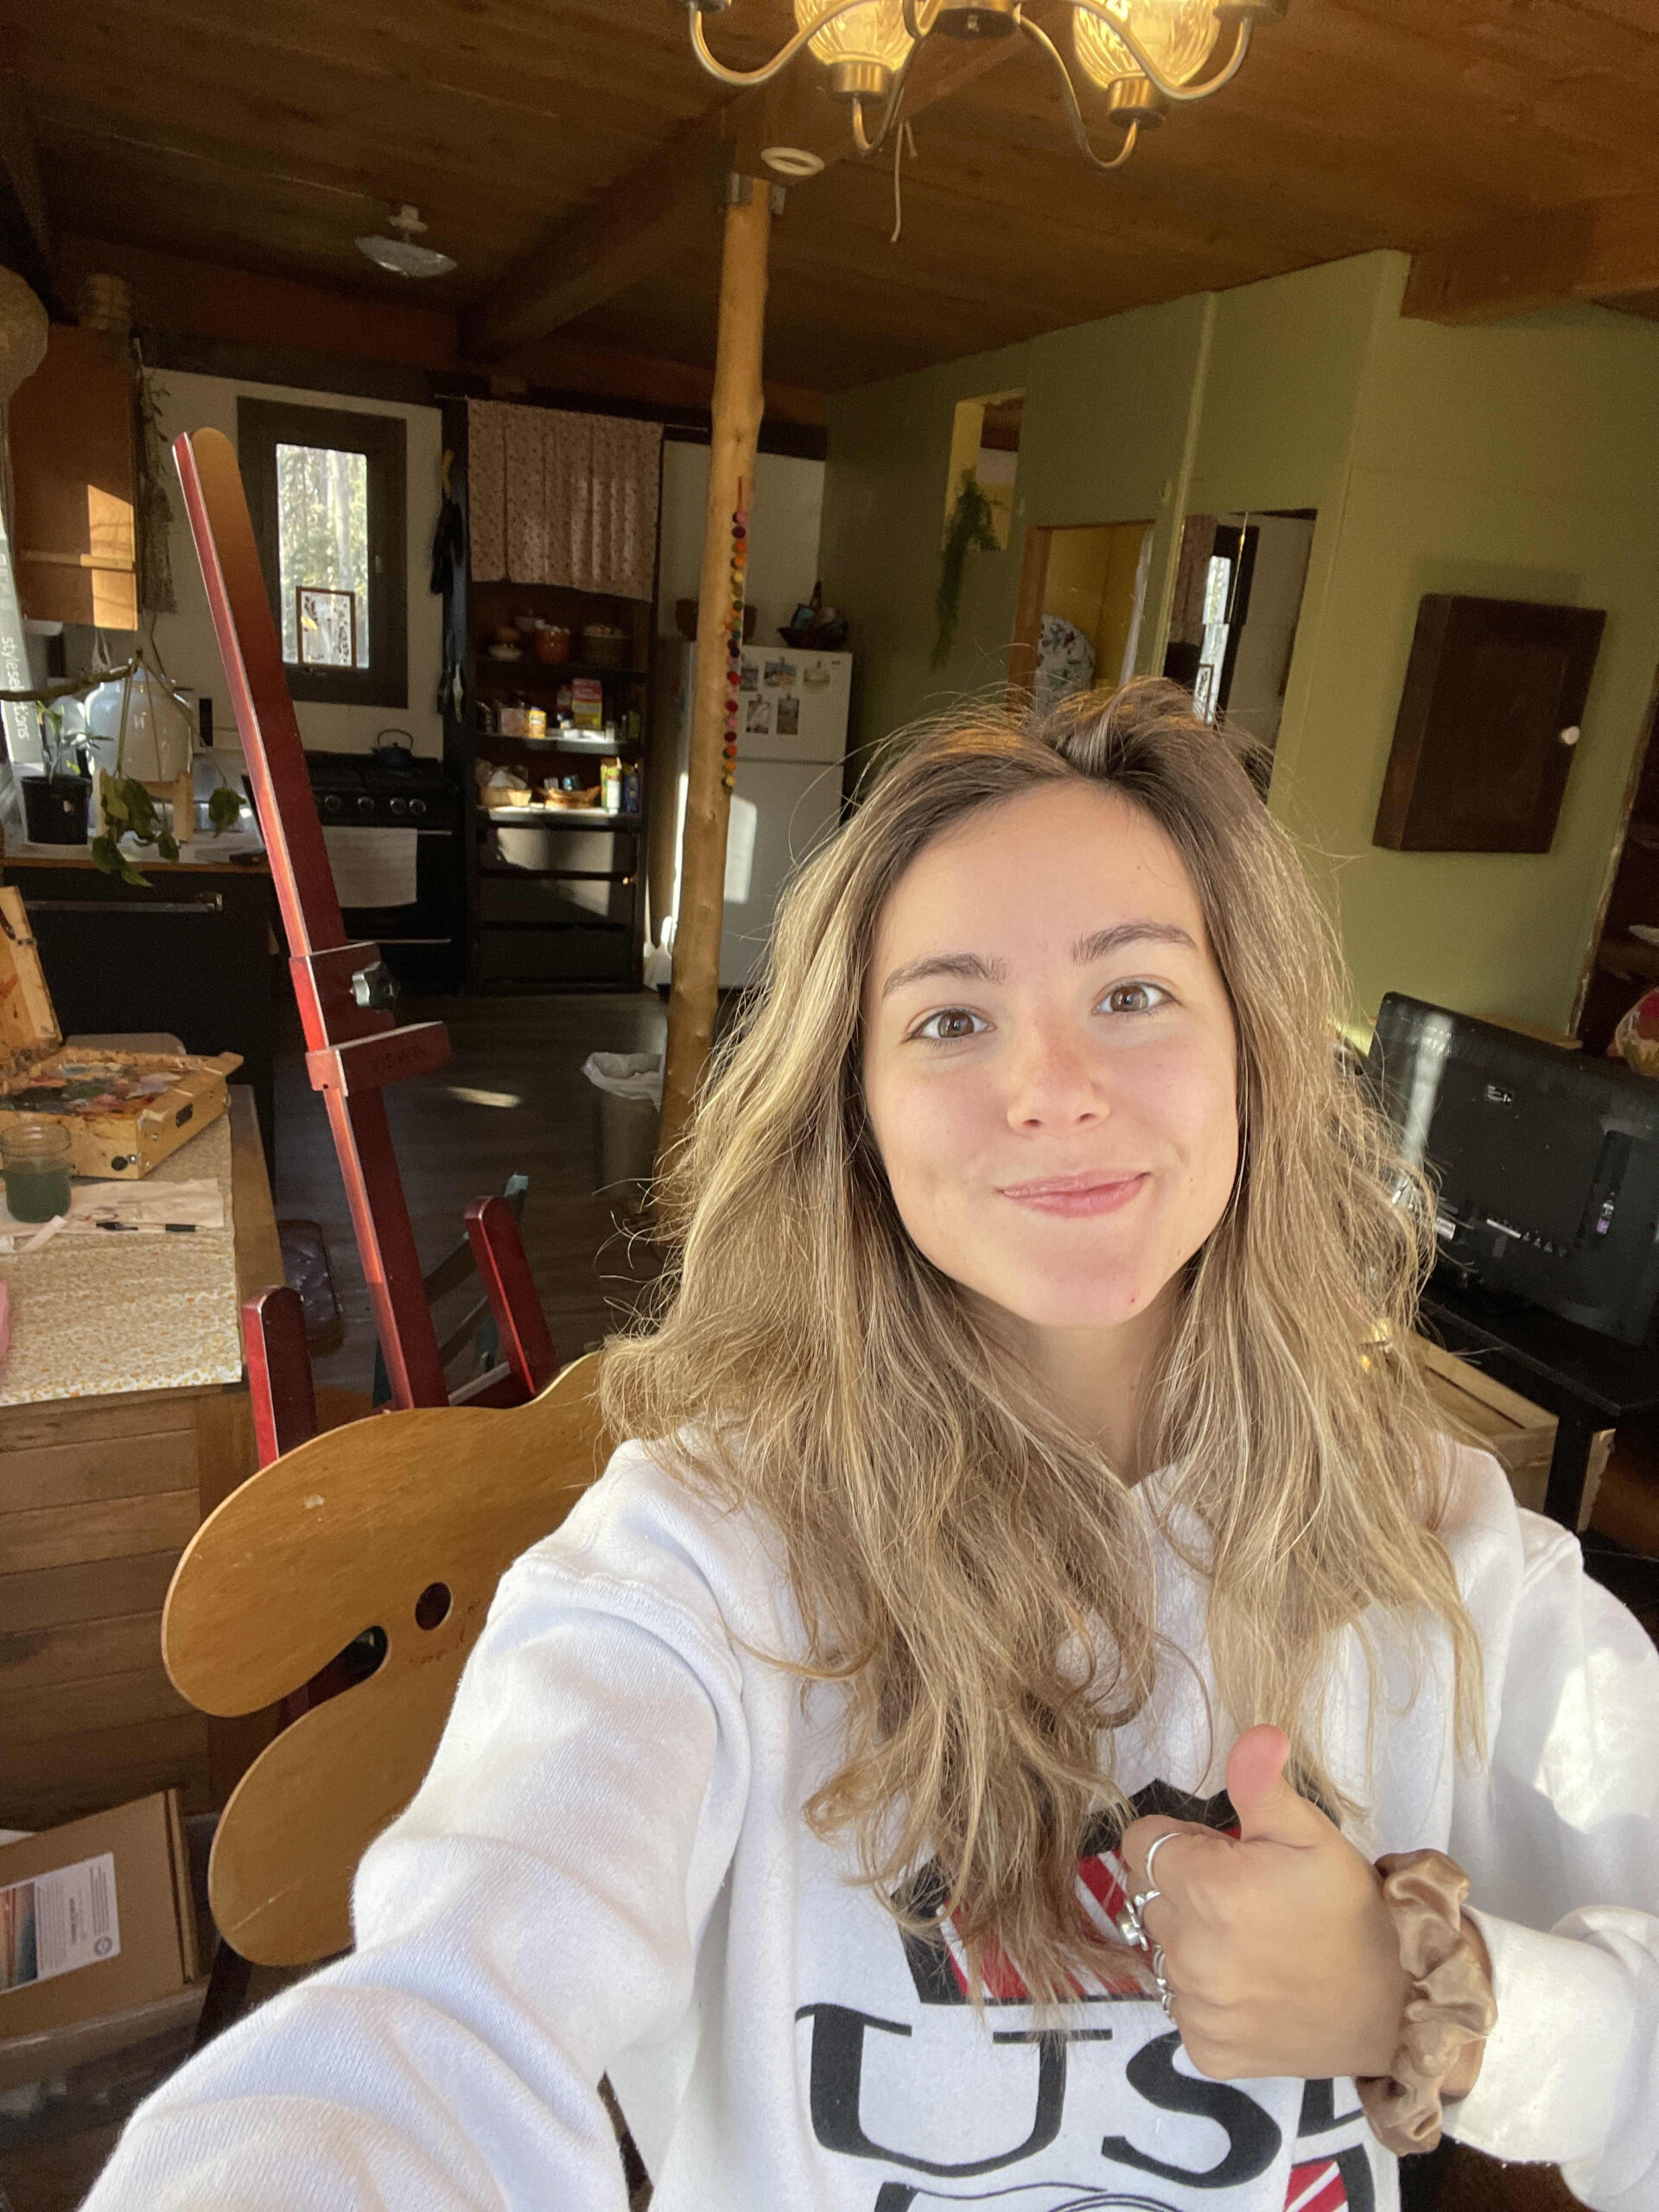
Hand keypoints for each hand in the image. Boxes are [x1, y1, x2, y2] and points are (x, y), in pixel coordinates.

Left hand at [1120, 1726, 1408, 2081]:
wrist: (1395, 2005)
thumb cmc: (1350, 1910)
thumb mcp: (1312, 1834)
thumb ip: (1262, 1783)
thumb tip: (1255, 1735)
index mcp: (1209, 1890)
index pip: (1141, 1845)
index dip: (1183, 1844)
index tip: (1225, 1857)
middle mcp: (1191, 1953)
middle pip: (1150, 1898)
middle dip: (1187, 1890)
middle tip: (1248, 1901)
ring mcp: (1197, 2008)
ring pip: (1163, 1952)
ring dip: (1193, 1942)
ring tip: (1253, 1945)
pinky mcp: (1207, 2050)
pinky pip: (1182, 2007)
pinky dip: (1207, 1997)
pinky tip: (1254, 1988)